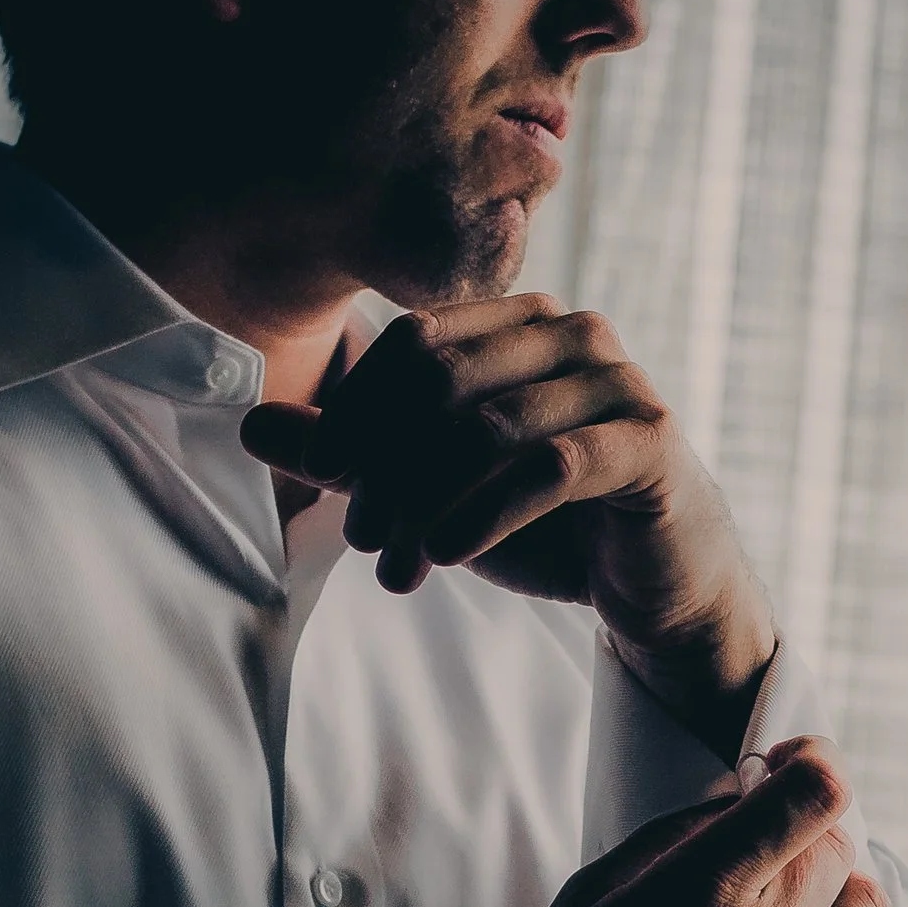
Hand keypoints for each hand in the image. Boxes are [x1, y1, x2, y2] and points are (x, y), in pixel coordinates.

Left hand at [242, 294, 778, 754]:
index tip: (328, 478)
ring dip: (427, 503)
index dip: (360, 408)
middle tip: (364, 538)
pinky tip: (448, 556)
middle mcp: (573, 333)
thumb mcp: (437, 489)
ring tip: (398, 567)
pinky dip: (486, 515)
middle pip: (445, 380)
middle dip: (388, 463)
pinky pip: (549, 469)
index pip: (416, 342)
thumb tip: (249, 425)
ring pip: (488, 428)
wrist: (657, 584)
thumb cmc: (551, 525)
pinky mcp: (648, 443)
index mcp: (521, 322)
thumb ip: (355, 455)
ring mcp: (618, 383)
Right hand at [474, 737, 888, 906]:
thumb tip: (746, 798)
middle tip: (766, 848)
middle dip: (807, 833)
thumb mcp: (591, 894)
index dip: (812, 762)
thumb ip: (679, 838)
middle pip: (844, 849)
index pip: (817, 795)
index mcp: (704, 893)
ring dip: (833, 895)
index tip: (786, 766)